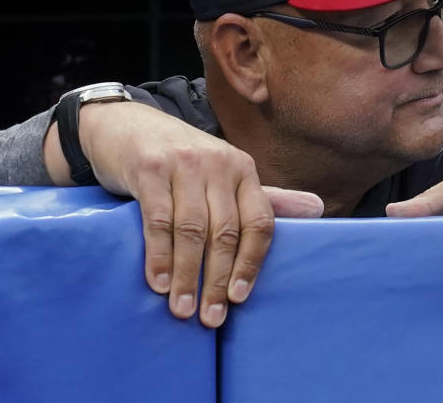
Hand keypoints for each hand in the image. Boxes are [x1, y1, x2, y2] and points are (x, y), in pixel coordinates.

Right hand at [44, 102, 322, 327]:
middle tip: (210, 317)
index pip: (258, 221)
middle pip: (225, 231)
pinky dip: (159, 255)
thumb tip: (318, 210)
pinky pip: (158, 219)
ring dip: (187, 275)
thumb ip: (265, 197)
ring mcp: (184, 164)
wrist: (124, 124)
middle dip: (218, 279)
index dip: (251, 263)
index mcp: (242, 169)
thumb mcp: (222, 173)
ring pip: (193, 229)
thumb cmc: (178, 159)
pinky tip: (158, 282)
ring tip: (183, 309)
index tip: (238, 298)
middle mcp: (218, 163)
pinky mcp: (149, 168)